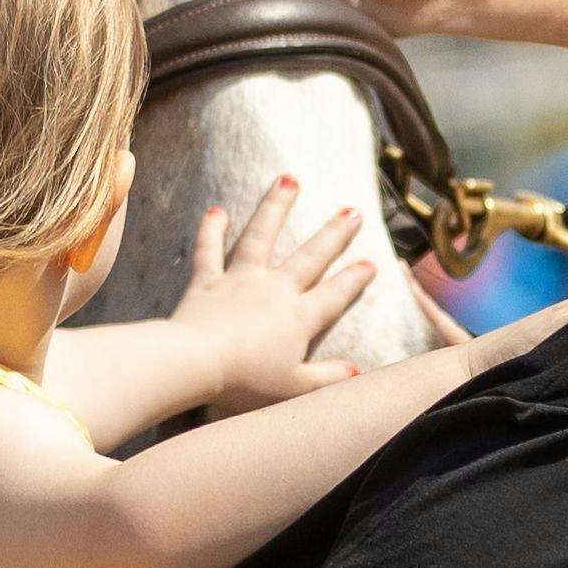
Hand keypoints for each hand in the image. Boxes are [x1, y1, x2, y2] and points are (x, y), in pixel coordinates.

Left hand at [168, 176, 378, 405]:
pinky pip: (209, 250)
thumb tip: (357, 372)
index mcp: (299, 318)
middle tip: (352, 211)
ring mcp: (240, 280)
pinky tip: (218, 210)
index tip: (371, 262)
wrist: (196, 365)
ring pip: (261, 235)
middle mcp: (275, 290)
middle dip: (334, 234)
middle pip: (310, 256)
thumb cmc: (245, 382)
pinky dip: (212, 229)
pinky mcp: (207, 280)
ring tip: (289, 180)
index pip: (334, 295)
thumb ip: (327, 378)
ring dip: (276, 206)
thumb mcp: (294, 388)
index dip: (354, 279)